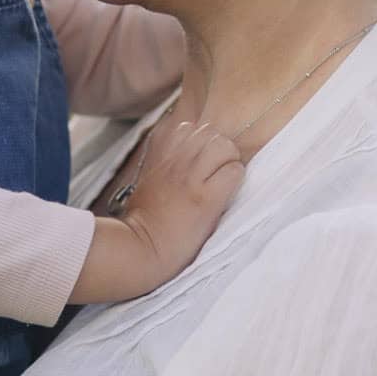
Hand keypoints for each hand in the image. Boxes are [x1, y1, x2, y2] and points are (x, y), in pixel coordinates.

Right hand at [75, 121, 244, 302]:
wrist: (141, 248)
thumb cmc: (145, 219)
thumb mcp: (148, 178)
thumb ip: (166, 160)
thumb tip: (191, 150)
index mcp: (158, 155)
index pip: (187, 127)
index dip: (200, 143)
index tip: (200, 160)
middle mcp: (175, 161)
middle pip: (209, 132)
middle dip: (218, 148)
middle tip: (217, 170)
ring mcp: (190, 178)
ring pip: (224, 145)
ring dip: (230, 160)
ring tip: (224, 179)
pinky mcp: (206, 199)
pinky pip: (234, 171)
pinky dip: (235, 179)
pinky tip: (226, 193)